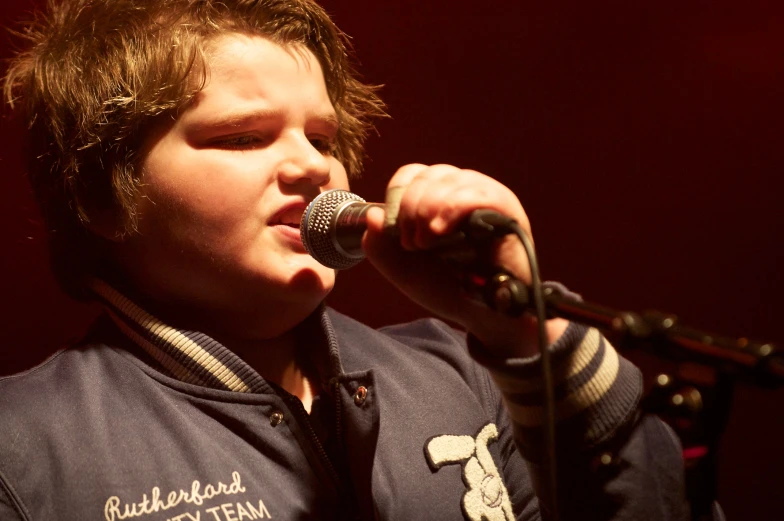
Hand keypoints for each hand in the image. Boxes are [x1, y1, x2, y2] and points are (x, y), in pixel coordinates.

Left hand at [363, 164, 567, 357]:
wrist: (482, 316)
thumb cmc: (448, 288)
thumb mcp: (403, 269)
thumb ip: (380, 246)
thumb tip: (371, 215)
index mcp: (441, 196)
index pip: (413, 173)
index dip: (397, 194)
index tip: (394, 229)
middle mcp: (465, 189)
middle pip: (428, 175)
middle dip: (409, 208)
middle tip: (412, 244)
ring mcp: (487, 197)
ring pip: (450, 180)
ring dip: (427, 209)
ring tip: (425, 243)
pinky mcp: (507, 211)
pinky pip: (477, 194)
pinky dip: (450, 209)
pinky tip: (439, 231)